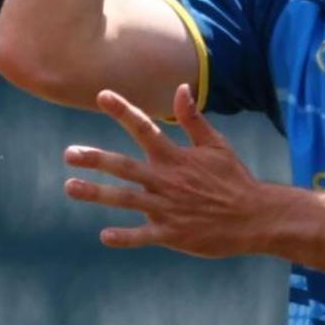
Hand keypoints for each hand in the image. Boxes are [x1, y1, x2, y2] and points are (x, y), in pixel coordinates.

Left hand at [63, 85, 276, 257]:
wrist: (255, 217)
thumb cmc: (233, 179)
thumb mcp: (216, 145)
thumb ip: (193, 118)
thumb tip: (181, 88)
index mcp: (175, 157)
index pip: (145, 128)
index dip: (123, 110)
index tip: (102, 95)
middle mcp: (167, 180)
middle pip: (124, 166)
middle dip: (95, 159)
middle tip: (69, 154)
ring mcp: (167, 208)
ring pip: (126, 199)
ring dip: (97, 194)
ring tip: (70, 187)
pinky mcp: (172, 233)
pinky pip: (144, 235)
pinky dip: (125, 236)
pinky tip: (105, 236)